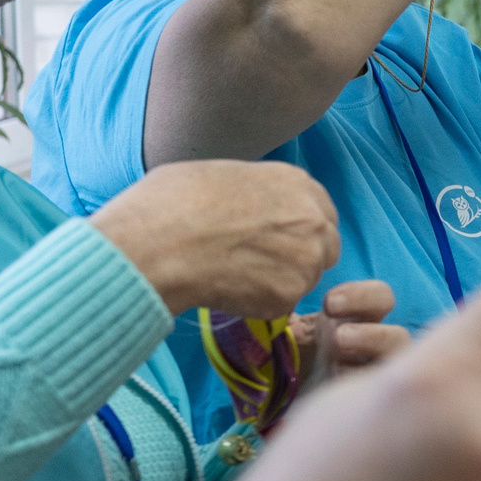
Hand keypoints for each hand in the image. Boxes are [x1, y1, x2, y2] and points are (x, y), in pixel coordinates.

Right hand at [89, 159, 339, 316]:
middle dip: (300, 258)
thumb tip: (250, 205)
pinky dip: (258, 305)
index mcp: (297, 184)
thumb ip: (255, 193)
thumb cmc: (172, 203)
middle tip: (259, 264)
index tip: (278, 238)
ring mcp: (305, 259)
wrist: (155, 244)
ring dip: (278, 282)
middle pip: (325, 247)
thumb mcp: (222, 175)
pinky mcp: (288, 295)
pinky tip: (226, 290)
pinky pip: (279, 305)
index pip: (322, 212)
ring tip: (232, 275)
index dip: (299, 228)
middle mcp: (312, 219)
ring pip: (304, 279)